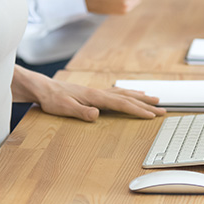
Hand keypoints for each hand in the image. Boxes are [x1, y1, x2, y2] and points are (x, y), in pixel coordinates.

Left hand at [12, 66, 165, 121]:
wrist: (42, 88)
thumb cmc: (52, 99)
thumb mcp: (64, 108)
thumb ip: (81, 112)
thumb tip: (97, 114)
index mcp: (95, 97)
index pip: (122, 104)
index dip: (138, 110)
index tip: (152, 115)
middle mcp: (99, 92)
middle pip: (127, 98)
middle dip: (146, 104)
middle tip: (162, 108)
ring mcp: (96, 91)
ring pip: (124, 94)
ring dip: (139, 97)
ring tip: (154, 99)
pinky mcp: (92, 93)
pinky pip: (116, 93)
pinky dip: (127, 94)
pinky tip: (129, 94)